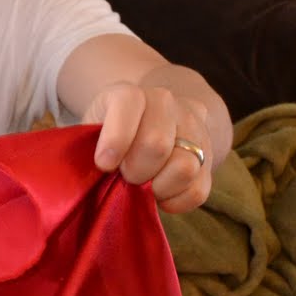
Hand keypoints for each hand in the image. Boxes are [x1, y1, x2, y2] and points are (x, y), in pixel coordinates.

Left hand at [84, 82, 214, 212]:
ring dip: (159, 187)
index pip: (128, 104)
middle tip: (125, 177)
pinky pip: (198, 190)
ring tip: (145, 186)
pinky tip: (160, 195)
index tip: (104, 164)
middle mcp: (166, 104)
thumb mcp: (90, 131)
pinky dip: (177, 201)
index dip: (115, 139)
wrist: (151, 120)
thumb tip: (91, 174)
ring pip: (185, 167)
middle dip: (135, 171)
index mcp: (131, 94)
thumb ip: (86, 146)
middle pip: (156, 144)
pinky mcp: (208, 158)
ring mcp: (193, 128)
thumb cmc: (108, 136)